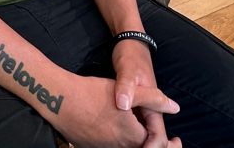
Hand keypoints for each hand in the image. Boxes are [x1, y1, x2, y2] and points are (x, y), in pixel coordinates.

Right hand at [52, 75, 176, 147]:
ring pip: (126, 147)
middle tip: (166, 139)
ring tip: (141, 128)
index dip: (163, 135)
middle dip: (154, 142)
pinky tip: (116, 128)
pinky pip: (110, 146)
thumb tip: (175, 107)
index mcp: (131, 136)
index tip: (168, 129)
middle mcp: (118, 147)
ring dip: (136, 140)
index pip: (156, 141)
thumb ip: (152, 99)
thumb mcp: (126, 91)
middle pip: (142, 147)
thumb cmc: (92, 93)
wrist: (58, 99)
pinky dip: (120, 141)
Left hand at [113, 42, 180, 147]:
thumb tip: (123, 106)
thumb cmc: (130, 56)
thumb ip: (126, 88)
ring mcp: (141, 107)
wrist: (130, 42)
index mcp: (152, 104)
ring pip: (142, 132)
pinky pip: (133, 124)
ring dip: (135, 141)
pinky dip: (128, 132)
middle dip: (143, 146)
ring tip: (112, 145)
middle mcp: (149, 109)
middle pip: (151, 137)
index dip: (150, 146)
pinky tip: (111, 134)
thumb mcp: (127, 71)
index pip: (157, 134)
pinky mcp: (132, 105)